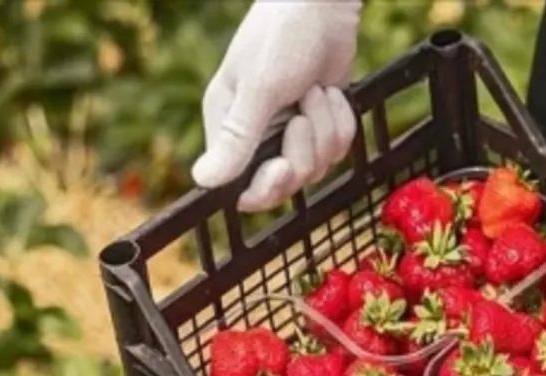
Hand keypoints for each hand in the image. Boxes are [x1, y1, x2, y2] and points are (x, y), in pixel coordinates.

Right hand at [192, 0, 361, 212]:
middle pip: (288, 182)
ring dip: (325, 129)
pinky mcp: (319, 125)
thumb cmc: (282, 37)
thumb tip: (204, 180)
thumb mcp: (259, 88)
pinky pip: (338, 147)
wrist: (322, 8)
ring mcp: (290, 132)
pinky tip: (332, 92)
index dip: (267, 188)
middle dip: (304, 151)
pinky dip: (341, 121)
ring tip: (315, 91)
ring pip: (318, 166)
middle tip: (302, 115)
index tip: (285, 167)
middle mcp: (258, 135)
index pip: (243, 188)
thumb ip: (237, 137)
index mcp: (229, 127)